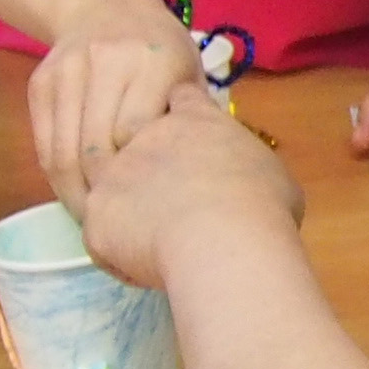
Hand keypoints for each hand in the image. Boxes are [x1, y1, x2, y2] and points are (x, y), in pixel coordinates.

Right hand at [30, 8, 205, 210]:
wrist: (103, 5)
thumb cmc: (161, 51)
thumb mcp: (188, 74)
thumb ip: (191, 119)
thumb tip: (195, 185)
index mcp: (154, 62)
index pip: (136, 133)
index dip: (139, 176)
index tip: (151, 209)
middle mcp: (108, 62)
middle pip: (95, 147)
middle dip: (104, 195)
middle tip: (118, 229)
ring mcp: (68, 71)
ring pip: (63, 152)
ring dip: (76, 195)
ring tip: (96, 222)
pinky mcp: (40, 83)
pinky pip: (44, 144)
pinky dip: (58, 177)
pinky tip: (77, 196)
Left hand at [78, 100, 301, 288]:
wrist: (222, 240)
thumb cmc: (261, 204)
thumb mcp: (273, 174)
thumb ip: (248, 168)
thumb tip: (251, 187)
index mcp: (193, 120)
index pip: (179, 97)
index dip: (183, 117)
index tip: (194, 143)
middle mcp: (144, 136)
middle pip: (136, 142)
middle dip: (149, 169)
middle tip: (178, 205)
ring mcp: (112, 175)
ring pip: (111, 191)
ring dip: (128, 214)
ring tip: (160, 245)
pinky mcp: (96, 217)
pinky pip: (103, 240)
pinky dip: (123, 257)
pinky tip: (152, 271)